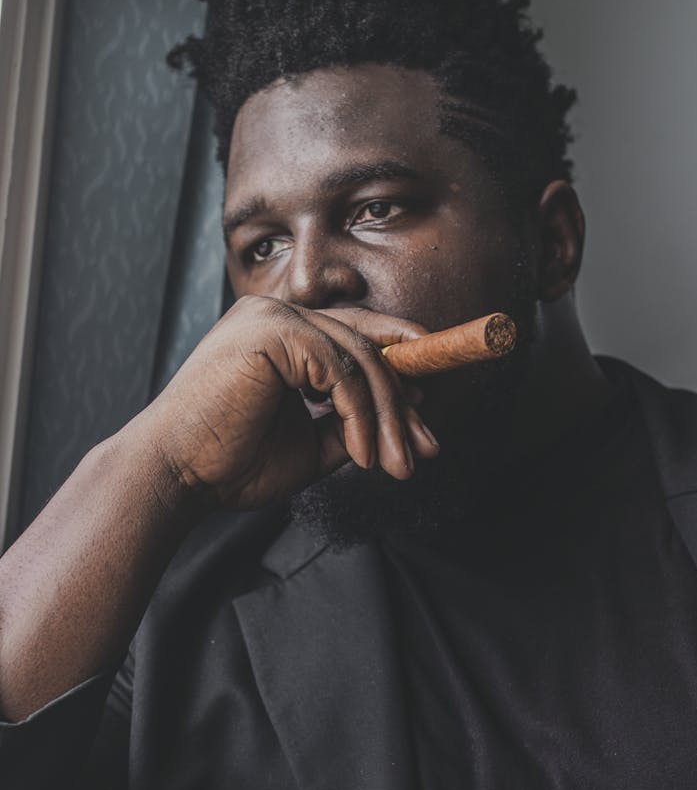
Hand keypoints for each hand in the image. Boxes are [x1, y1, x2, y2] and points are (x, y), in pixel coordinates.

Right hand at [140, 295, 439, 511]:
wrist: (176, 476)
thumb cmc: (230, 462)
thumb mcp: (308, 442)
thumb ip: (346, 422)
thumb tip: (401, 417)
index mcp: (281, 334)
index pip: (354, 337)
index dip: (398, 365)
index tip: (426, 406)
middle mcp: (277, 313)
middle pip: (366, 345)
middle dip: (402, 402)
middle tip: (426, 450)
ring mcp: (273, 316)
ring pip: (361, 359)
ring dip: (387, 417)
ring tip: (398, 464)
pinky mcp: (273, 331)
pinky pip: (342, 371)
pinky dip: (361, 414)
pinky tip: (362, 453)